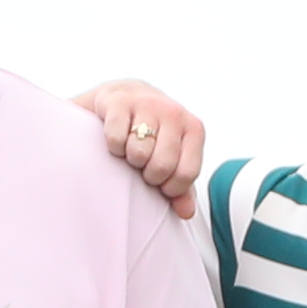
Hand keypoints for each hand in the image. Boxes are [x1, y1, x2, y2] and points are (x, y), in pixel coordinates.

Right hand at [69, 77, 206, 213]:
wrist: (124, 95)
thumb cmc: (151, 133)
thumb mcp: (170, 157)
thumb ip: (181, 187)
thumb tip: (186, 212)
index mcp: (193, 129)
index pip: (186, 174)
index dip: (169, 188)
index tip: (160, 182)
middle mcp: (174, 113)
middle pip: (162, 166)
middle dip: (147, 174)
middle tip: (142, 166)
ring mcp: (147, 104)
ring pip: (138, 153)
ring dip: (128, 159)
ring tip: (129, 150)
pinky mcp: (119, 101)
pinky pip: (116, 138)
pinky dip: (112, 146)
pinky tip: (116, 139)